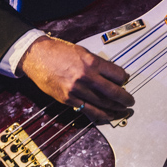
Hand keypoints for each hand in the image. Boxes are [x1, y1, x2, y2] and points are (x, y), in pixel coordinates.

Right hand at [19, 35, 134, 121]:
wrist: (37, 56)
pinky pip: (88, 110)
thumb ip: (97, 64)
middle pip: (112, 92)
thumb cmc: (58, 52)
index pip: (116, 74)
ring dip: (115, 108)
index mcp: (91, 62)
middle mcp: (85, 77)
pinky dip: (100, 114)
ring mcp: (76, 89)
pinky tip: (107, 115)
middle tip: (130, 101)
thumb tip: (111, 74)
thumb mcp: (82, 52)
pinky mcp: (68, 99)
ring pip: (102, 103)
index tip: (126, 80)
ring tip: (122, 110)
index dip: (124, 78)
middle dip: (125, 98)